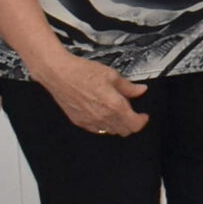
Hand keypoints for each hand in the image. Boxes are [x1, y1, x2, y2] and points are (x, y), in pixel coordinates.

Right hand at [34, 50, 148, 135]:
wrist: (59, 73)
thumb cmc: (82, 72)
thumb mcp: (111, 75)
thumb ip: (128, 87)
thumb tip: (140, 90)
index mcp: (114, 106)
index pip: (135, 125)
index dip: (142, 121)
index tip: (143, 115)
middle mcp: (103, 117)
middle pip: (124, 131)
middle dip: (131, 123)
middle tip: (132, 113)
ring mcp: (90, 121)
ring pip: (110, 131)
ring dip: (117, 125)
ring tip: (116, 112)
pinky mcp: (79, 121)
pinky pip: (96, 129)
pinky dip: (103, 124)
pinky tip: (102, 113)